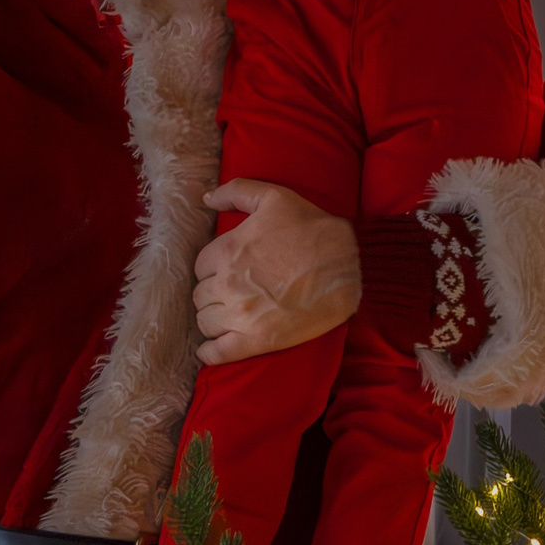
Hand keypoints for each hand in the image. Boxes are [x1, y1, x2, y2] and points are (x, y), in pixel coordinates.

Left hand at [193, 179, 359, 365]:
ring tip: (226, 316)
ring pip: (205, 322)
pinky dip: (209, 353)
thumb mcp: (273, 196)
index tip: (226, 271)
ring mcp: (241, 315)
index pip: (200, 267)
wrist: (344, 267)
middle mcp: (227, 284)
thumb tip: (206, 198)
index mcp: (226, 251)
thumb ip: (235, 191)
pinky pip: (217, 353)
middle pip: (200, 295)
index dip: (213, 269)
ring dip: (212, 318)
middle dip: (212, 293)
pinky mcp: (256, 341)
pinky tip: (209, 350)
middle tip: (230, 293)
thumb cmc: (311, 228)